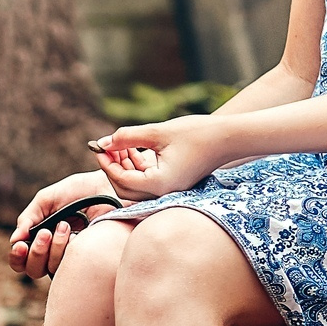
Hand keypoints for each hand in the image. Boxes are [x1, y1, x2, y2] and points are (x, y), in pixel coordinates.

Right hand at [6, 170, 116, 280]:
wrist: (107, 188)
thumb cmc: (79, 192)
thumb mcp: (47, 200)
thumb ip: (29, 218)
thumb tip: (14, 240)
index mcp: (41, 239)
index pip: (22, 260)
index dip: (17, 257)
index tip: (20, 245)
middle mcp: (54, 253)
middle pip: (33, 270)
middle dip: (36, 252)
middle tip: (45, 233)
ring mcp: (71, 259)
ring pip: (50, 269)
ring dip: (53, 248)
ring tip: (64, 226)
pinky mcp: (87, 261)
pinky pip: (69, 267)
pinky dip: (67, 249)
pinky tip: (75, 234)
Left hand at [88, 114, 227, 200]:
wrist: (228, 138)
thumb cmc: (197, 133)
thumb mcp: (157, 132)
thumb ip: (127, 137)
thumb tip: (103, 142)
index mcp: (159, 184)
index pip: (121, 180)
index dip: (106, 163)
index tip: (97, 145)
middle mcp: (163, 193)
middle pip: (124, 189)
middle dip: (112, 167)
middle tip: (105, 146)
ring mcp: (168, 190)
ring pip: (134, 185)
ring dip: (123, 165)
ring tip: (119, 143)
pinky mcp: (172, 183)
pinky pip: (146, 180)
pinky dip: (136, 166)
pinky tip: (132, 148)